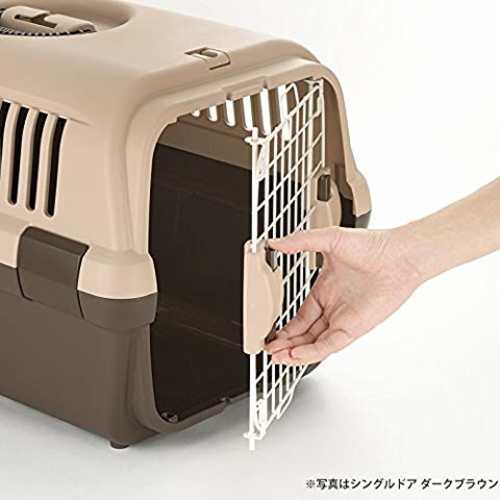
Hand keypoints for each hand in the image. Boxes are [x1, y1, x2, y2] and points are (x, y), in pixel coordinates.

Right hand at [265, 226, 423, 364]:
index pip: (301, 316)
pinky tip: (296, 354)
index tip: (271, 333)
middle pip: (304, 333)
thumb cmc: (373, 245)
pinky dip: (312, 351)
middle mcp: (333, 308)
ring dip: (295, 352)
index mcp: (325, 290)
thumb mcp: (330, 239)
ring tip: (277, 357)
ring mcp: (343, 319)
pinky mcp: (354, 328)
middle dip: (285, 343)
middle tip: (269, 350)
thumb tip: (275, 242)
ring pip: (314, 343)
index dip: (286, 327)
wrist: (400, 255)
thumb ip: (301, 242)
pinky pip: (330, 344)